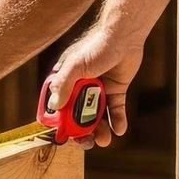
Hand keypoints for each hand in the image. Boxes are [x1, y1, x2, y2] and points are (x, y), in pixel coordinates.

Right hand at [45, 26, 144, 147]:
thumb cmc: (97, 46)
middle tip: (88, 142)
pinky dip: (117, 120)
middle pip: (77, 115)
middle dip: (82, 131)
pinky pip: (115, 109)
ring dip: (100, 129)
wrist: (125, 36)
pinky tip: (119, 129)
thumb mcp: (76, 65)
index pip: (58, 107)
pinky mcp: (116, 89)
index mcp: (65, 80)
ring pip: (96, 115)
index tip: (66, 136)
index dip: (60, 123)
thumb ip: (64, 84)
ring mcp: (98, 89)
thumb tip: (54, 107)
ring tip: (104, 140)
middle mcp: (80, 87)